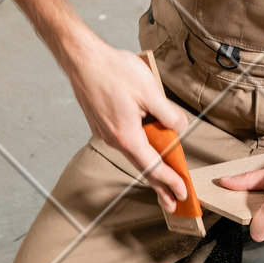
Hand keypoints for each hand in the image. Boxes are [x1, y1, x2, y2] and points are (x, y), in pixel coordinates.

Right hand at [62, 36, 188, 213]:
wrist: (81, 58)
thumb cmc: (111, 70)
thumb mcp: (149, 91)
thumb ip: (168, 113)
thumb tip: (179, 127)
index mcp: (127, 136)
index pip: (153, 166)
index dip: (170, 181)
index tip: (181, 194)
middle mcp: (114, 139)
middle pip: (142, 167)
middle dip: (159, 186)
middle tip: (171, 203)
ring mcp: (105, 132)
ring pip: (132, 153)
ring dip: (149, 166)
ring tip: (163, 178)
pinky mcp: (100, 124)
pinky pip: (124, 140)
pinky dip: (137, 148)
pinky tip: (145, 145)